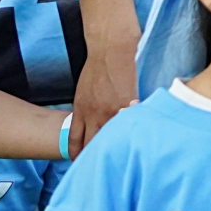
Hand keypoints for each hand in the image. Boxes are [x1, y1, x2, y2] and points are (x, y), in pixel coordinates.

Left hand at [70, 34, 137, 151]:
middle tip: (101, 160)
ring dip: (115, 143)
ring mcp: (110, 110)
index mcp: (80, 110)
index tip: (82, 160)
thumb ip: (85, 108)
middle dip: (95, 154)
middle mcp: (93, 114)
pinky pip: (127, 122)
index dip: (78, 153)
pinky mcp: (127, 103)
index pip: (75, 140)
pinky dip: (130, 127)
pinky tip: (135, 132)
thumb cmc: (97, 65)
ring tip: (120, 149)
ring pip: (111, 135)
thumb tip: (91, 121)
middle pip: (92, 143)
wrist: (110, 50)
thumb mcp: (83, 91)